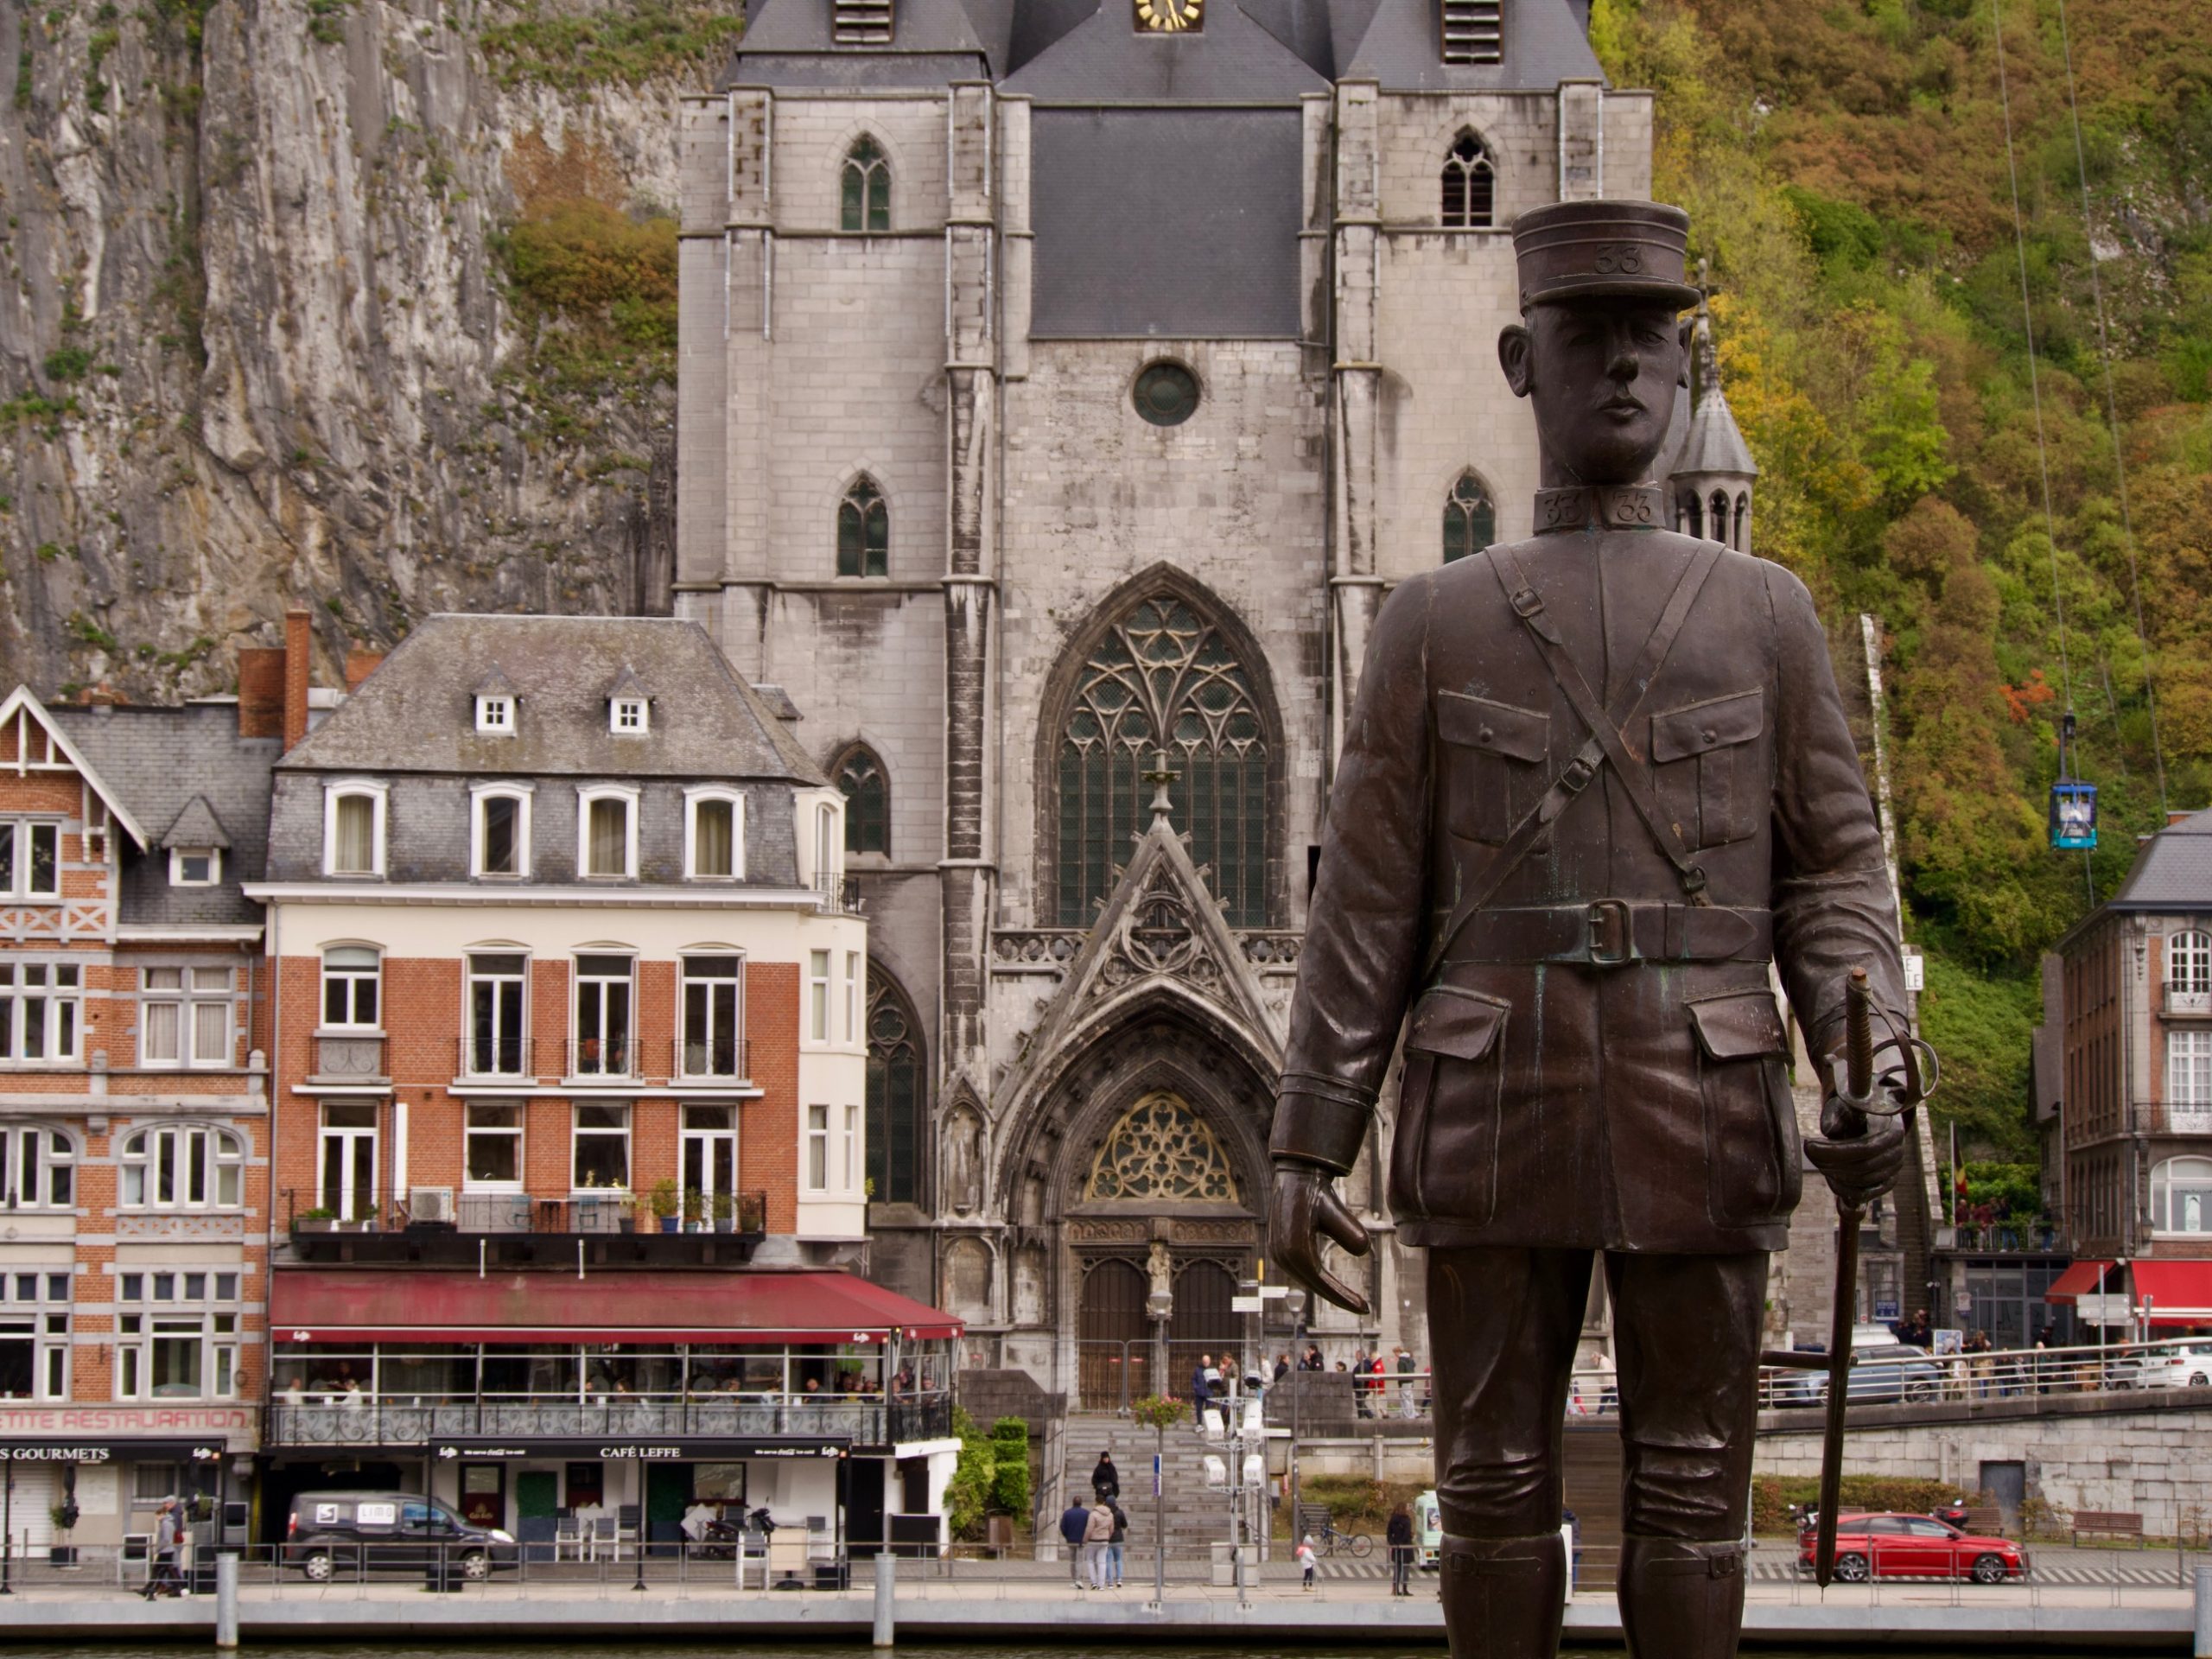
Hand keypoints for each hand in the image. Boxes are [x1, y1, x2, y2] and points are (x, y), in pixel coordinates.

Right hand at [1270, 1161, 1371, 1314]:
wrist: (1297, 1175)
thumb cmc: (1317, 1192)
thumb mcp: (1335, 1210)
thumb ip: (1349, 1229)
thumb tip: (1363, 1250)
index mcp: (1294, 1249)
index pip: (1322, 1283)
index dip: (1343, 1298)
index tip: (1365, 1308)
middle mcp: (1282, 1255)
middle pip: (1314, 1285)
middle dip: (1338, 1297)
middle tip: (1363, 1307)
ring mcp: (1278, 1253)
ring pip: (1307, 1279)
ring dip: (1327, 1289)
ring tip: (1351, 1299)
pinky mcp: (1279, 1249)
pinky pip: (1302, 1271)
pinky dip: (1318, 1279)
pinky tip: (1332, 1283)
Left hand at [1804, 1089, 1907, 1210]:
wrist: (1869, 1120)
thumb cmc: (1854, 1111)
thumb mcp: (1844, 1105)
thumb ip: (1836, 1114)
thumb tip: (1829, 1129)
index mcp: (1893, 1131)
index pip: (1865, 1148)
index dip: (1835, 1151)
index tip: (1809, 1146)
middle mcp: (1898, 1153)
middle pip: (1863, 1167)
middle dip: (1831, 1163)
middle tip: (1810, 1153)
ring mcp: (1894, 1170)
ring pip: (1862, 1182)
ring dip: (1835, 1174)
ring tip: (1818, 1161)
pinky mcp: (1886, 1183)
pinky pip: (1864, 1194)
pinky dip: (1844, 1189)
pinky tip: (1829, 1177)